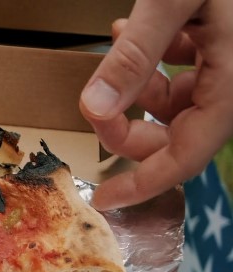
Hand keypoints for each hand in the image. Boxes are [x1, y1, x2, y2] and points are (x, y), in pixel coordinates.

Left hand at [79, 0, 232, 209]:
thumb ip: (135, 53)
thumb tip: (95, 109)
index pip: (186, 157)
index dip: (143, 183)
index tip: (105, 200)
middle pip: (177, 132)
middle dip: (131, 121)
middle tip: (98, 102)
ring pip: (178, 99)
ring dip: (141, 82)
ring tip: (120, 38)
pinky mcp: (229, 44)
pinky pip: (189, 69)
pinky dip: (158, 58)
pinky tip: (137, 27)